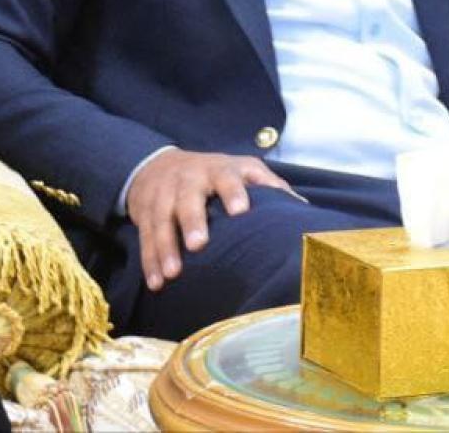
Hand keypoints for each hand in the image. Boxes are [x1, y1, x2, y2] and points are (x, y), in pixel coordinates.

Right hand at [126, 149, 294, 291]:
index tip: (240, 210)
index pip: (226, 177)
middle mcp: (188, 180)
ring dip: (165, 247)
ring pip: (161, 220)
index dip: (233, 192)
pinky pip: (145, 237)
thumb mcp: (242, 169)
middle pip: (187, 198)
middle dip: (191, 221)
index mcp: (218, 170)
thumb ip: (270, 185)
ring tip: (173, 274)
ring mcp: (163, 195)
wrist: (158, 164)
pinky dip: (149, 261)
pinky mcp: (145, 213)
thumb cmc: (214, 174)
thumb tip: (303, 209)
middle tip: (198, 245)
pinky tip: (156, 283)